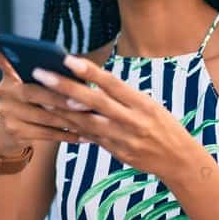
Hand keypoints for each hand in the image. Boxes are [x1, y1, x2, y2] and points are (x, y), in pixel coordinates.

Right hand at [0, 27, 86, 149]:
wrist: (16, 134)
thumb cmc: (37, 103)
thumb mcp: (38, 86)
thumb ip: (49, 75)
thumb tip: (79, 67)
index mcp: (11, 75)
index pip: (2, 59)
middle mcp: (4, 92)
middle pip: (33, 92)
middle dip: (60, 98)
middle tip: (84, 101)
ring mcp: (7, 113)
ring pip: (43, 116)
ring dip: (70, 119)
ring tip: (92, 119)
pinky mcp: (14, 132)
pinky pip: (46, 134)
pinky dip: (67, 135)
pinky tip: (85, 136)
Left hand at [30, 55, 200, 181]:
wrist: (178, 160)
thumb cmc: (164, 126)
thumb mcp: (150, 104)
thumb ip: (122, 95)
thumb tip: (91, 81)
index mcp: (142, 103)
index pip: (112, 84)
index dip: (89, 72)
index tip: (68, 59)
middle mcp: (132, 120)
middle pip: (95, 102)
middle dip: (65, 87)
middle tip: (42, 75)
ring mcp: (123, 139)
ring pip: (87, 122)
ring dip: (61, 109)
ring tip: (40, 97)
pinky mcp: (117, 152)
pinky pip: (90, 138)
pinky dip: (72, 127)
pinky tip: (55, 119)